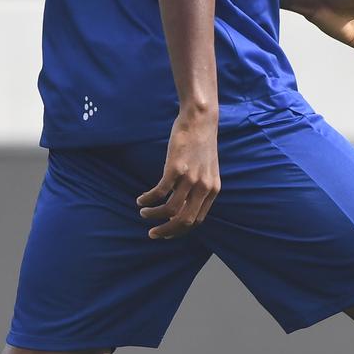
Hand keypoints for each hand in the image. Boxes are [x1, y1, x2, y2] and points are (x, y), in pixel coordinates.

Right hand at [135, 109, 219, 239]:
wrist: (200, 119)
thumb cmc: (200, 143)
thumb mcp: (206, 169)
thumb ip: (199, 187)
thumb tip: (183, 204)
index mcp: (212, 190)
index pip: (197, 220)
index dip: (180, 230)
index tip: (167, 233)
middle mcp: (204, 187)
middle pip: (184, 221)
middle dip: (166, 231)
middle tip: (153, 234)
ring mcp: (190, 178)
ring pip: (170, 210)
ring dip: (154, 215)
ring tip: (144, 213)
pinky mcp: (176, 168)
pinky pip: (159, 192)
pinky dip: (148, 199)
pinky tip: (141, 200)